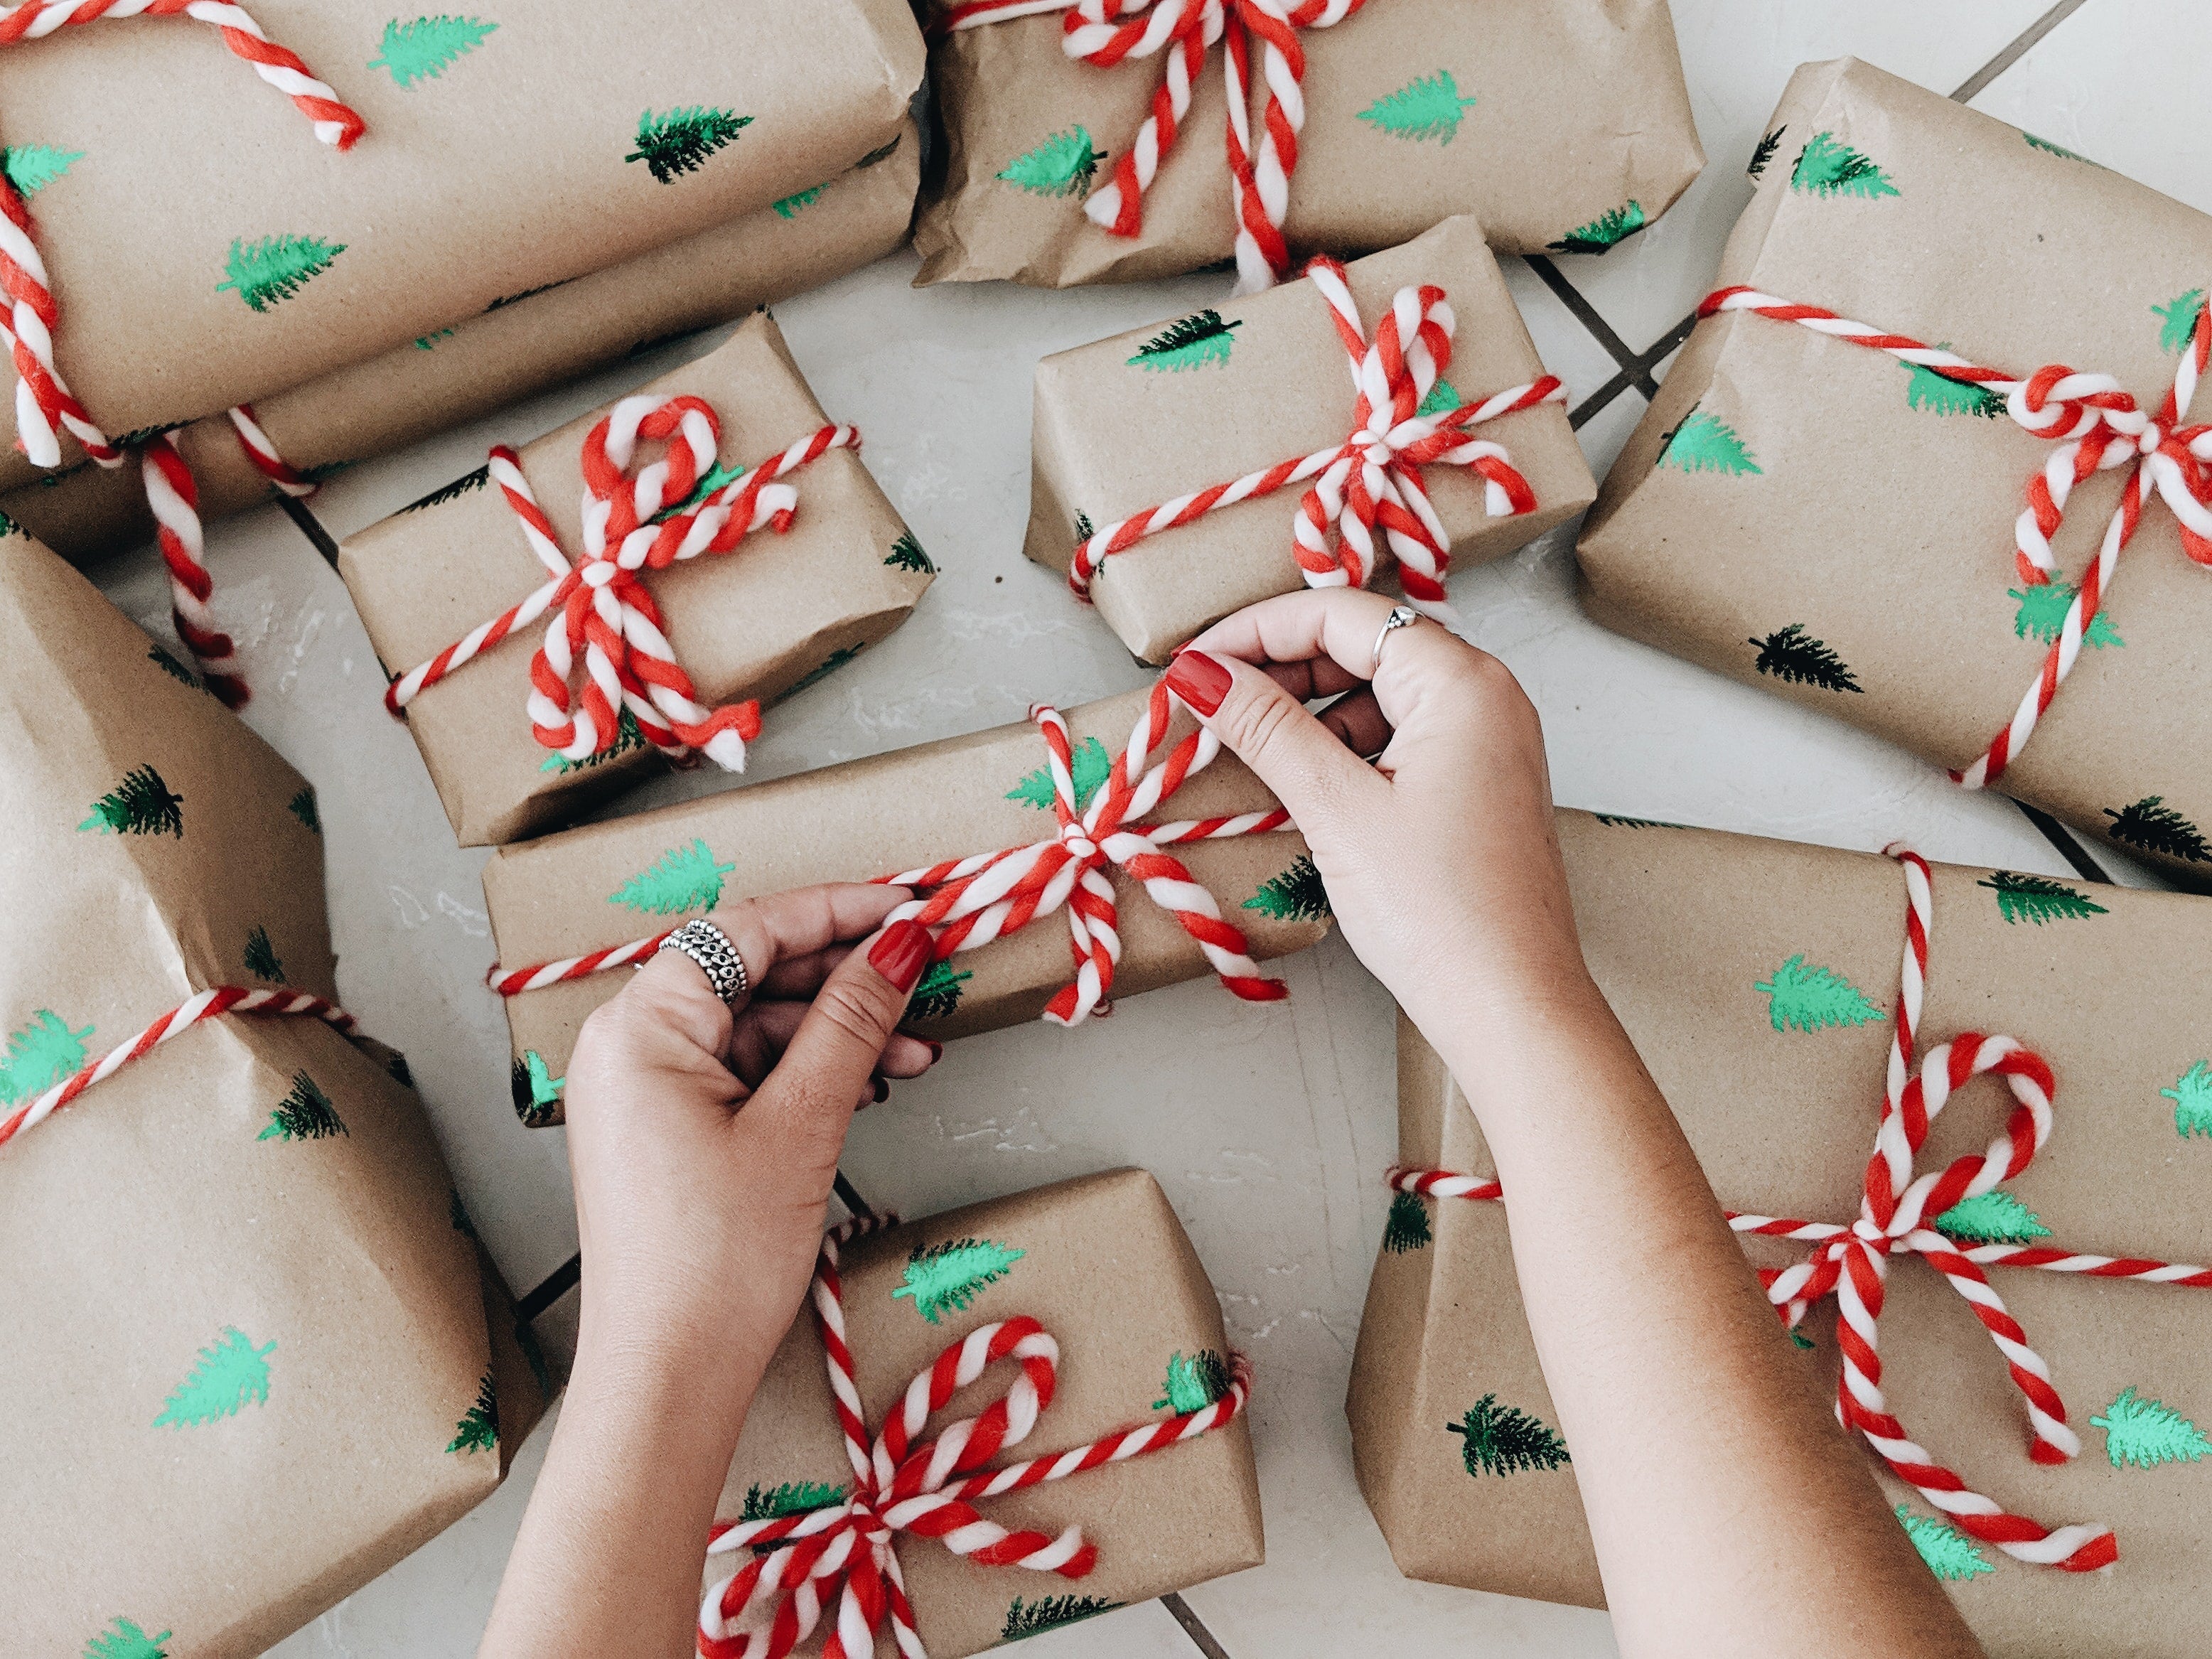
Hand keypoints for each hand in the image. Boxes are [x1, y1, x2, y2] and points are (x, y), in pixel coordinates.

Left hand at [560, 885, 939, 1405]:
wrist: (670, 1377)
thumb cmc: (715, 1260)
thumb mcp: (802, 1124)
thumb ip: (852, 1022)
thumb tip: (899, 943)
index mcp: (641, 1026)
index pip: (748, 930)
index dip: (837, 911)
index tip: (910, 907)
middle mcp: (629, 1045)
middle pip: (752, 973)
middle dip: (846, 978)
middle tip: (926, 976)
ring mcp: (644, 1090)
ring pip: (756, 1026)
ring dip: (838, 1033)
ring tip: (916, 1053)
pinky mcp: (666, 1130)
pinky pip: (744, 1072)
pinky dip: (807, 1074)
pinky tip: (869, 1086)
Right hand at [1163, 589, 1594, 1040]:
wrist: (1511, 1006)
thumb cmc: (1441, 913)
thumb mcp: (1337, 808)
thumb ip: (1265, 728)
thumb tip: (1200, 672)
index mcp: (1461, 682)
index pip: (1341, 614)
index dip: (1256, 630)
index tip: (1194, 663)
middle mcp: (1485, 695)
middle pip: (1363, 644)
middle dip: (1279, 669)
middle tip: (1208, 704)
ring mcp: (1486, 741)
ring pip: (1377, 692)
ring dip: (1307, 711)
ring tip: (1243, 747)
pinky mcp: (1477, 784)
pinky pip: (1398, 736)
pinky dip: (1343, 747)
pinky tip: (1297, 782)